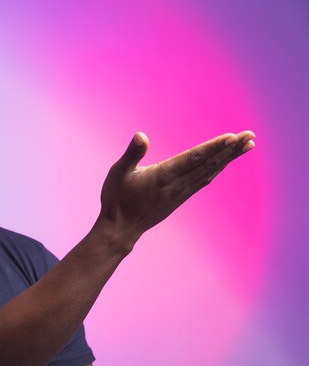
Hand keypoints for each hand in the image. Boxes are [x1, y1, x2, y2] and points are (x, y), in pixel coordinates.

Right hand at [97, 130, 255, 242]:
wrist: (119, 229)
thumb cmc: (116, 199)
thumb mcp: (117, 173)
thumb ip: (132, 154)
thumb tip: (141, 135)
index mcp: (162, 176)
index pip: (193, 158)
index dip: (214, 147)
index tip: (232, 137)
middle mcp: (176, 185)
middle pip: (208, 164)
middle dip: (230, 149)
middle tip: (250, 136)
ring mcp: (180, 193)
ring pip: (209, 172)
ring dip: (228, 158)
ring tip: (246, 145)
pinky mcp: (179, 198)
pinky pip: (203, 181)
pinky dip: (217, 169)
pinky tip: (225, 162)